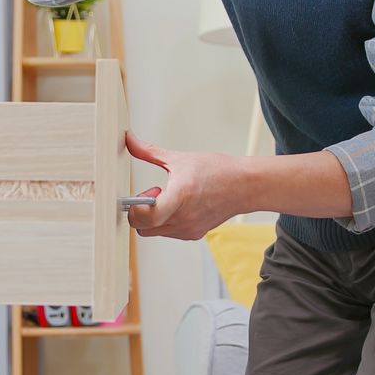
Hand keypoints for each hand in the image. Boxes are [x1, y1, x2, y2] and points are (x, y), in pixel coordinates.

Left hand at [124, 131, 244, 240]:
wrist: (244, 186)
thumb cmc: (217, 171)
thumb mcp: (179, 158)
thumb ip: (149, 152)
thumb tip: (130, 140)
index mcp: (178, 197)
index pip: (143, 218)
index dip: (133, 209)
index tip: (137, 196)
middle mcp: (183, 218)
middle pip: (143, 228)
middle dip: (141, 212)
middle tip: (154, 194)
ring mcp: (188, 229)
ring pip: (155, 231)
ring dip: (154, 217)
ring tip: (170, 198)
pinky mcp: (194, 234)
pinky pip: (169, 232)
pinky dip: (167, 221)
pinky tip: (179, 206)